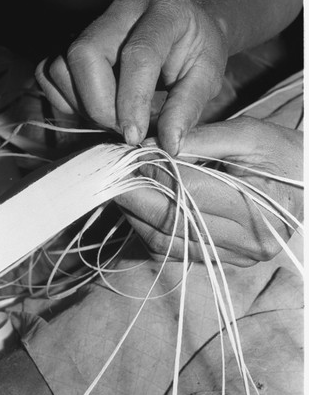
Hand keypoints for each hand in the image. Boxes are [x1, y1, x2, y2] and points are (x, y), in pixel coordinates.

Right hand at [35, 0, 227, 155]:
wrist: (186, 30)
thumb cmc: (198, 54)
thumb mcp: (208, 78)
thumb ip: (188, 108)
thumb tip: (168, 143)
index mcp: (166, 8)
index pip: (139, 53)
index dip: (132, 100)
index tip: (134, 136)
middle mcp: (125, 6)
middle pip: (85, 53)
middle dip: (99, 104)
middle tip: (123, 129)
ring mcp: (94, 19)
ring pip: (61, 64)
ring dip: (82, 104)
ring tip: (113, 117)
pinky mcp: (74, 37)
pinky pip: (49, 71)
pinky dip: (66, 99)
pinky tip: (94, 106)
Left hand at [116, 118, 302, 266]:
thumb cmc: (283, 153)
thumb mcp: (247, 134)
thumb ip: (199, 138)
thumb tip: (149, 145)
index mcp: (259, 204)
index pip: (188, 190)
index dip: (153, 172)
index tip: (129, 157)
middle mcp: (248, 240)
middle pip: (172, 220)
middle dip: (134, 196)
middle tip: (112, 175)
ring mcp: (236, 256)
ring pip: (168, 241)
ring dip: (137, 216)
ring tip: (123, 189)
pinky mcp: (225, 260)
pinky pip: (176, 250)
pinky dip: (152, 229)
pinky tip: (142, 208)